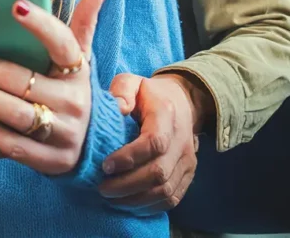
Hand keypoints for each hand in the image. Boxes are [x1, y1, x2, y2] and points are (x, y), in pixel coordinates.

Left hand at [0, 0, 107, 174]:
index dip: (41, 24)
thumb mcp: (79, 61)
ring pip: (14, 112)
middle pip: (23, 80)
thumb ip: (82, 26)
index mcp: (79, 71)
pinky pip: (12, 144)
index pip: (63, 43)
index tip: (15, 5)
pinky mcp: (51, 160)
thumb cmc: (70, 92)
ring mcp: (65, 133)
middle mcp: (76, 101)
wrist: (91, 145)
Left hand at [98, 72, 212, 210]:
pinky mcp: (188, 174)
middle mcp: (181, 140)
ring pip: (165, 190)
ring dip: (135, 200)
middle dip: (127, 185)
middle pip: (158, 172)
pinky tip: (128, 203)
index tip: (105, 165)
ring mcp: (187, 159)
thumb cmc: (149, 94)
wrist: (183, 102)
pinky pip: (172, 199)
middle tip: (102, 188)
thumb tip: (117, 109)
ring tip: (110, 197)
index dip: (129, 158)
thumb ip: (122, 90)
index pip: (154, 142)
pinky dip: (149, 206)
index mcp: (166, 114)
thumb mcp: (132, 82)